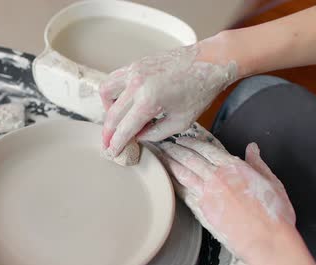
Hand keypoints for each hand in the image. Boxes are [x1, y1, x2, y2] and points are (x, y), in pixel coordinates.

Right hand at [99, 44, 237, 157]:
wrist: (210, 62)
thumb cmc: (200, 90)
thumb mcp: (181, 121)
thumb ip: (156, 133)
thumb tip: (138, 136)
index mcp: (149, 101)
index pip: (125, 128)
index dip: (116, 143)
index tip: (113, 152)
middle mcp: (137, 84)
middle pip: (112, 114)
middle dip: (108, 132)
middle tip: (108, 142)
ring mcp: (135, 70)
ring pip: (105, 91)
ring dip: (107, 108)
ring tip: (116, 119)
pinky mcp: (136, 63)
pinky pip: (115, 78)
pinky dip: (114, 91)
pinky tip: (124, 101)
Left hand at [158, 137, 295, 257]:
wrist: (267, 241)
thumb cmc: (274, 215)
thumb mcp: (272, 182)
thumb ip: (258, 163)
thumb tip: (252, 148)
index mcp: (233, 167)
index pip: (205, 149)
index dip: (190, 142)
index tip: (181, 139)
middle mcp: (216, 178)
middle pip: (189, 158)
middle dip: (174, 149)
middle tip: (162, 144)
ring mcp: (206, 194)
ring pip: (182, 173)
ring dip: (169, 163)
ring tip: (159, 157)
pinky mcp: (201, 211)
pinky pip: (182, 193)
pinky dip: (172, 183)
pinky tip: (165, 179)